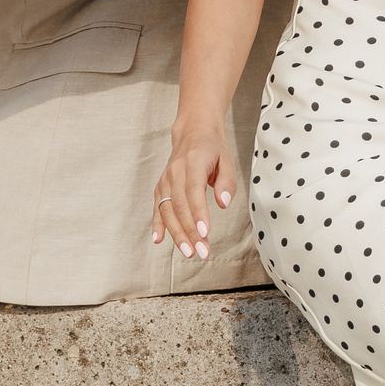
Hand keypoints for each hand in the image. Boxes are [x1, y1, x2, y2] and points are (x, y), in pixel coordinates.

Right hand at [150, 115, 236, 259]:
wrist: (192, 133)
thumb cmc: (212, 148)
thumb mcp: (227, 160)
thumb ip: (227, 182)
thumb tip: (223, 204)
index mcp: (193, 162)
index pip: (194, 190)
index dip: (198, 213)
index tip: (204, 232)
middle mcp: (175, 171)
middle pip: (179, 204)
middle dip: (190, 230)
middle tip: (202, 251)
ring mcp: (166, 179)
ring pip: (167, 209)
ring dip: (176, 233)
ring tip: (188, 252)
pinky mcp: (161, 187)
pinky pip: (157, 207)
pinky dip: (157, 224)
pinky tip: (158, 239)